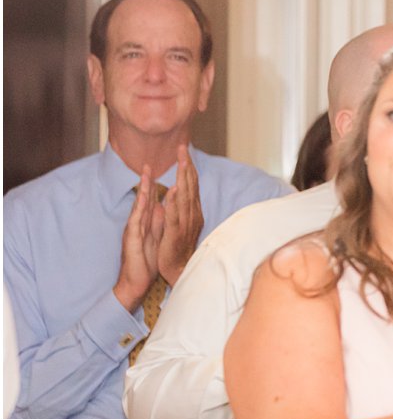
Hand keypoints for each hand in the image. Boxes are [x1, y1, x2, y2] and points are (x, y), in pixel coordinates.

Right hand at [113, 166, 162, 312]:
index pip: (152, 201)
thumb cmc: (146, 262)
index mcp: (147, 224)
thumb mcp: (156, 238)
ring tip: (145, 172)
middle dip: (146, 181)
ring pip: (139, 205)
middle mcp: (139, 224)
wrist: (135, 282)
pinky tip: (143, 196)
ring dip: (142, 188)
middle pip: (144, 199)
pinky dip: (140, 207)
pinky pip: (137, 220)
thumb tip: (165, 207)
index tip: (159, 172)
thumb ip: (159, 222)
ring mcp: (134, 230)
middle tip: (149, 163)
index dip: (156, 185)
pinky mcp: (132, 238)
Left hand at [157, 145, 203, 285]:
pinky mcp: (175, 234)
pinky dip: (176, 202)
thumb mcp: (179, 225)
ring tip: (183, 161)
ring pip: (185, 196)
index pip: (190, 185)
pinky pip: (175, 215)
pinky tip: (175, 189)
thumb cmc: (178, 250)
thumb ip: (178, 209)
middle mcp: (192, 215)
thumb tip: (174, 192)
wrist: (179, 272)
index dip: (187, 168)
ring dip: (184, 178)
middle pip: (190, 186)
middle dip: (186, 166)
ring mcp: (185, 224)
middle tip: (183, 146)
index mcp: (191, 212)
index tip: (184, 151)